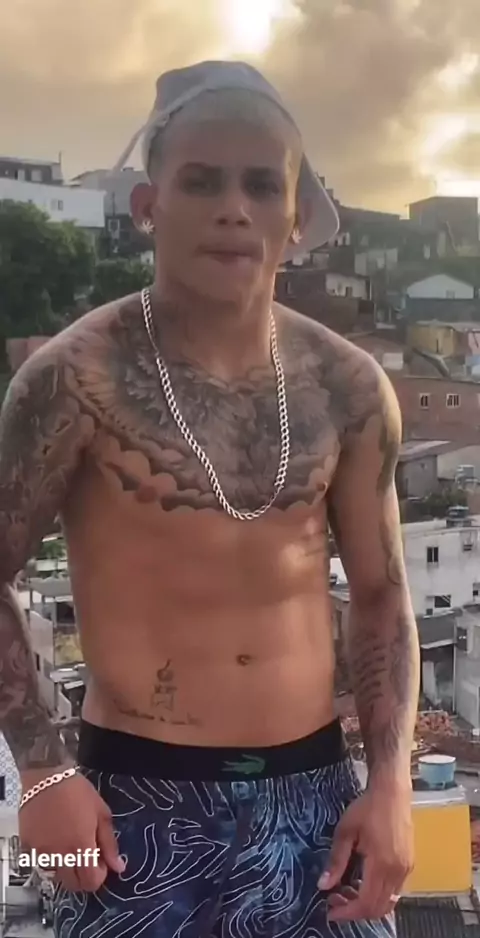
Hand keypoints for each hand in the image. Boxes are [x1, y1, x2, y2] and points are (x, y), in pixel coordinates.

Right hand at [19, 769, 124, 891]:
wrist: (46, 776)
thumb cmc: (78, 792)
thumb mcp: (101, 813)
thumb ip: (110, 844)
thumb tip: (119, 867)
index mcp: (81, 847)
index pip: (90, 882)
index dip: (99, 876)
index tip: (101, 860)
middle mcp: (60, 856)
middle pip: (73, 885)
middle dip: (83, 876)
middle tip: (87, 856)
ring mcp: (42, 852)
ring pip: (56, 875)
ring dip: (67, 867)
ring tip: (70, 845)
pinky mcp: (28, 846)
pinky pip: (42, 862)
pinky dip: (51, 857)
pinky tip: (55, 838)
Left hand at [317, 785, 413, 921]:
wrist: (392, 792)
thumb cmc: (366, 808)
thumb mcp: (345, 831)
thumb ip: (336, 860)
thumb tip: (323, 885)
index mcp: (382, 865)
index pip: (366, 903)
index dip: (347, 912)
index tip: (330, 911)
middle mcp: (398, 872)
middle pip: (378, 908)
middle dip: (355, 911)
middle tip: (335, 901)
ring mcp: (406, 869)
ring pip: (388, 902)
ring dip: (367, 905)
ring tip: (347, 892)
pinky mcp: (409, 864)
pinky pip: (394, 892)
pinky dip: (378, 895)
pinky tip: (363, 882)